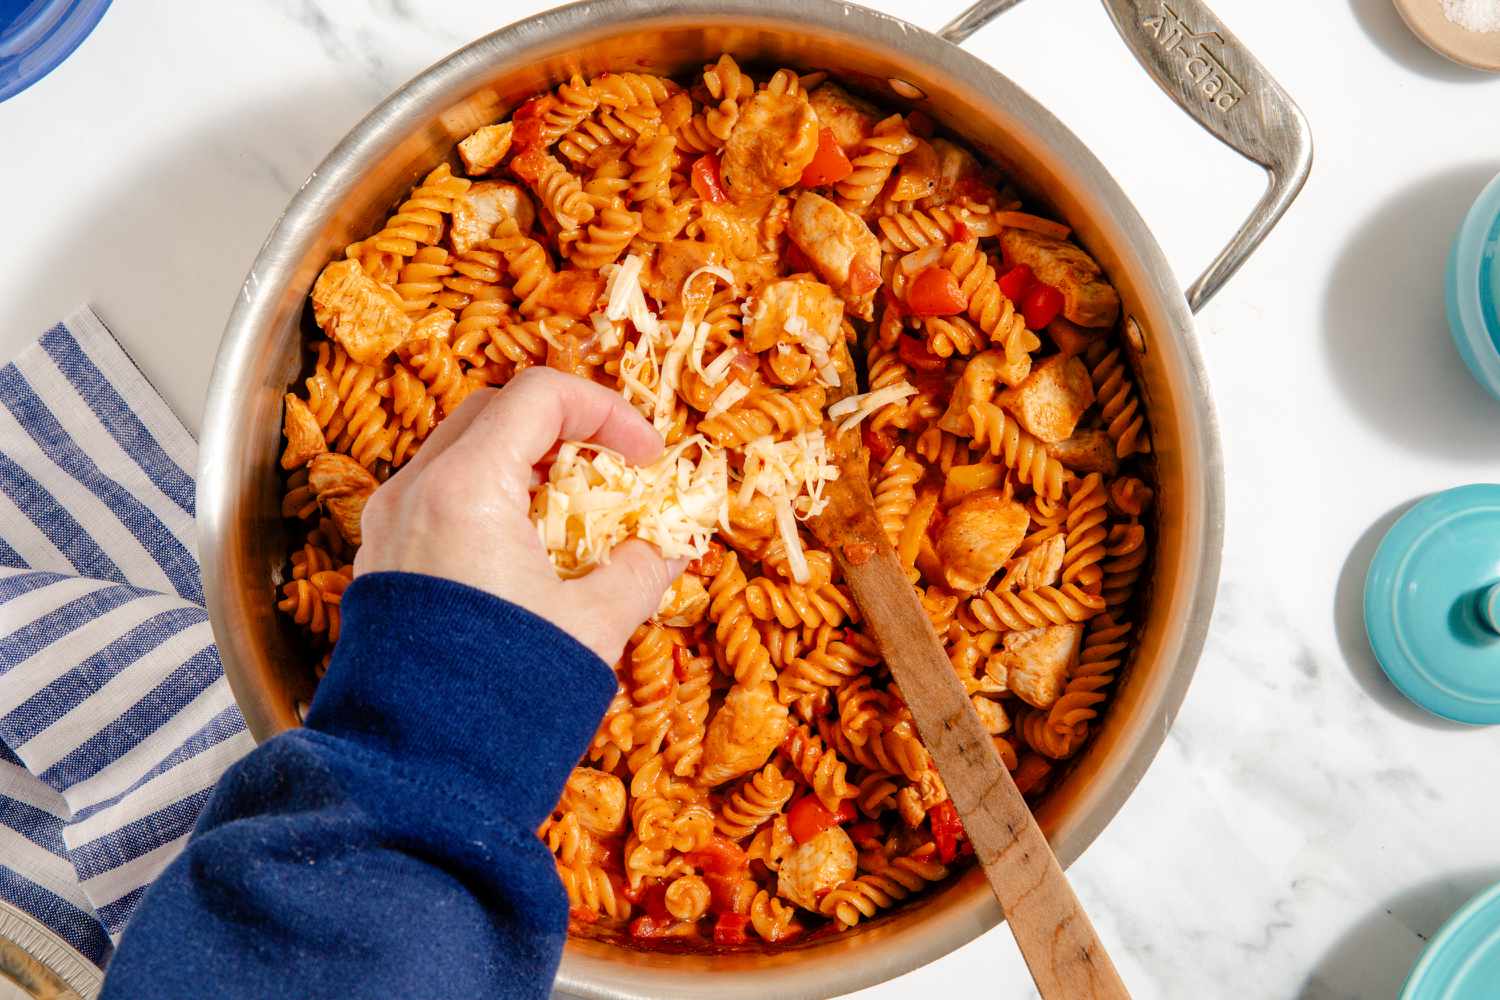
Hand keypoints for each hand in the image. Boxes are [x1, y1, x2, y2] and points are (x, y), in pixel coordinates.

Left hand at [355, 367, 684, 664]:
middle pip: (496, 411)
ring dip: (528, 465)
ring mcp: (389, 525)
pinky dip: (492, 500)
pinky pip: (440, 497)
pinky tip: (530, 553)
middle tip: (613, 474)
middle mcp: (413, 491)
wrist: (415, 780)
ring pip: (463, 451)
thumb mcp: (594, 625)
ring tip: (577, 518)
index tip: (646, 456)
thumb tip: (668, 545)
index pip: (539, 396)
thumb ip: (640, 569)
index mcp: (464, 488)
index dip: (607, 410)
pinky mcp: (381, 561)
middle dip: (566, 430)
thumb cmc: (505, 697)